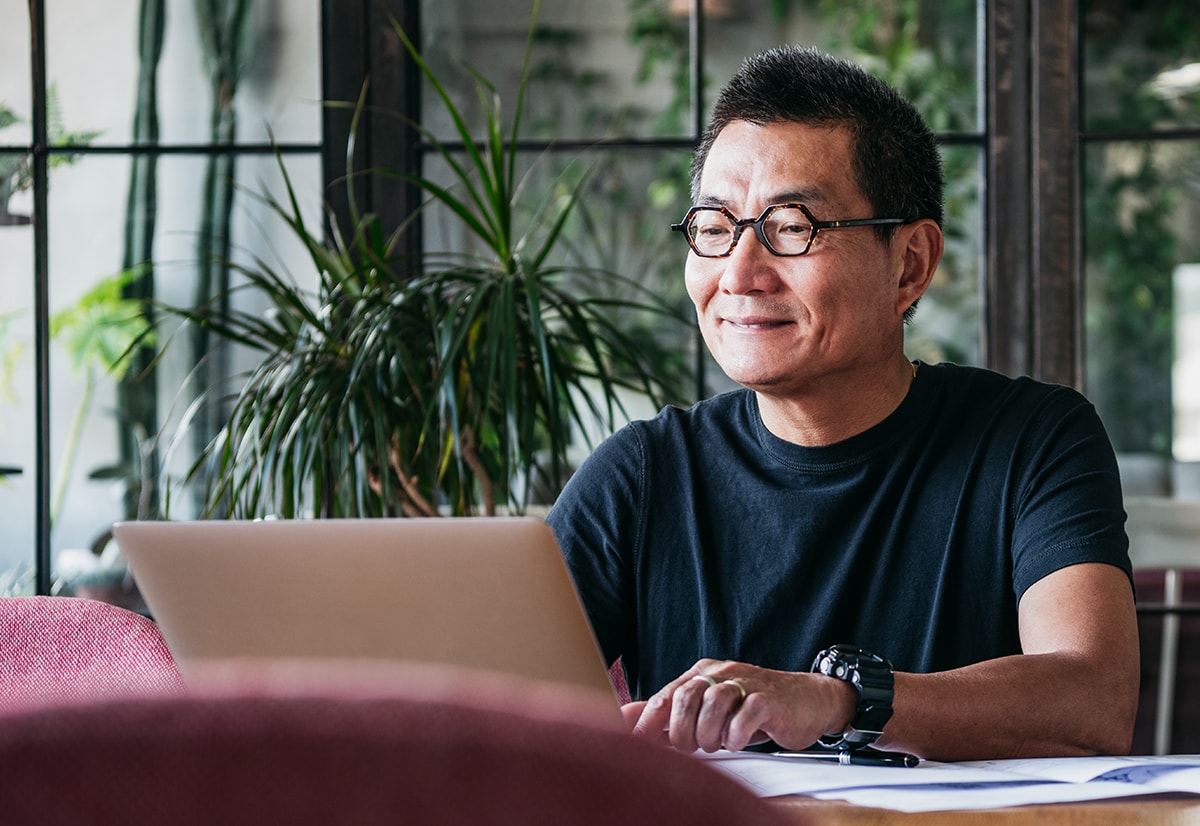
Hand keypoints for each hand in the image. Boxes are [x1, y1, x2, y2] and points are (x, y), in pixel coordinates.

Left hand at [625, 658, 856, 752]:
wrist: (807, 700)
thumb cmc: (755, 707)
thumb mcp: (709, 708)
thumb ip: (669, 711)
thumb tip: (627, 717)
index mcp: (701, 674)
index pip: (665, 695)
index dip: (650, 723)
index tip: (638, 746)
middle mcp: (720, 674)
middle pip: (686, 698)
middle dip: (683, 732)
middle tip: (693, 748)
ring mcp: (746, 683)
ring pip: (714, 703)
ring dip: (710, 734)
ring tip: (716, 744)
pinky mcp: (769, 698)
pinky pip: (746, 713)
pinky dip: (737, 733)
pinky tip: (738, 740)